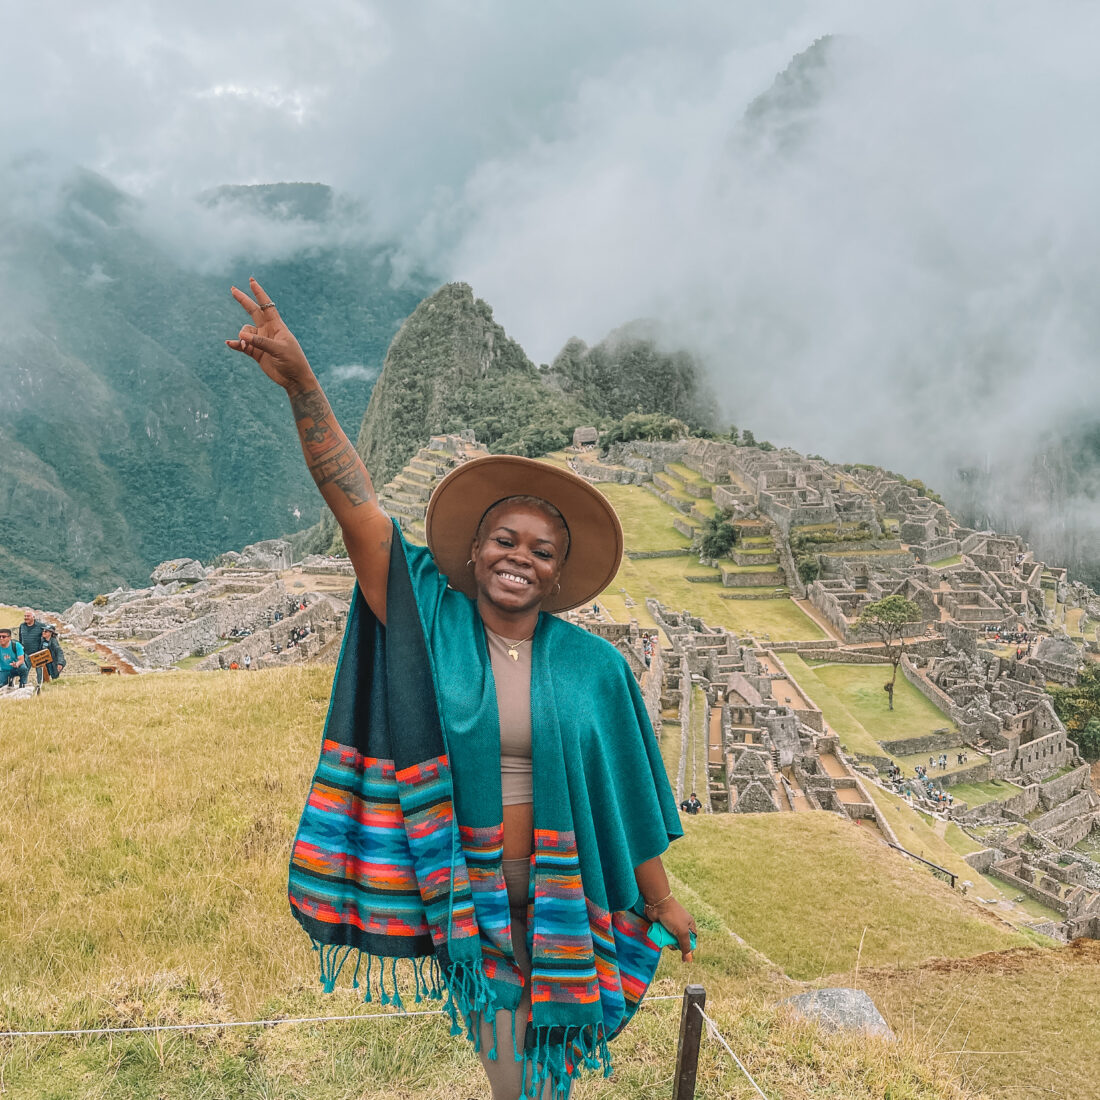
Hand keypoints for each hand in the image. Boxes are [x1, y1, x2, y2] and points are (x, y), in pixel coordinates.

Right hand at [225, 277, 313, 391]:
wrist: (294, 379)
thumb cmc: (293, 361)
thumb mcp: (279, 349)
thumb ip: (260, 342)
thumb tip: (241, 335)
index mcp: (277, 326)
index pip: (266, 306)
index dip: (259, 293)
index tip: (251, 281)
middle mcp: (268, 331)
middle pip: (253, 312)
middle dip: (244, 300)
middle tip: (232, 289)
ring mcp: (261, 341)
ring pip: (245, 332)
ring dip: (242, 336)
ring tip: (245, 345)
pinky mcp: (256, 353)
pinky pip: (242, 345)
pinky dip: (236, 344)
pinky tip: (230, 344)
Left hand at [649, 896, 696, 962]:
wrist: (657, 904)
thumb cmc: (672, 915)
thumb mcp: (682, 931)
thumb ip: (685, 945)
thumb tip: (688, 960)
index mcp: (689, 924)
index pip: (692, 940)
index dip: (689, 947)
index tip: (685, 954)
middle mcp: (681, 925)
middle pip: (680, 942)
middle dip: (676, 945)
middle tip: (673, 943)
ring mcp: (671, 926)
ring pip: (671, 940)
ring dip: (668, 942)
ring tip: (665, 937)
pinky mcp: (663, 926)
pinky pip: (664, 936)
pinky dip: (662, 937)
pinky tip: (660, 935)